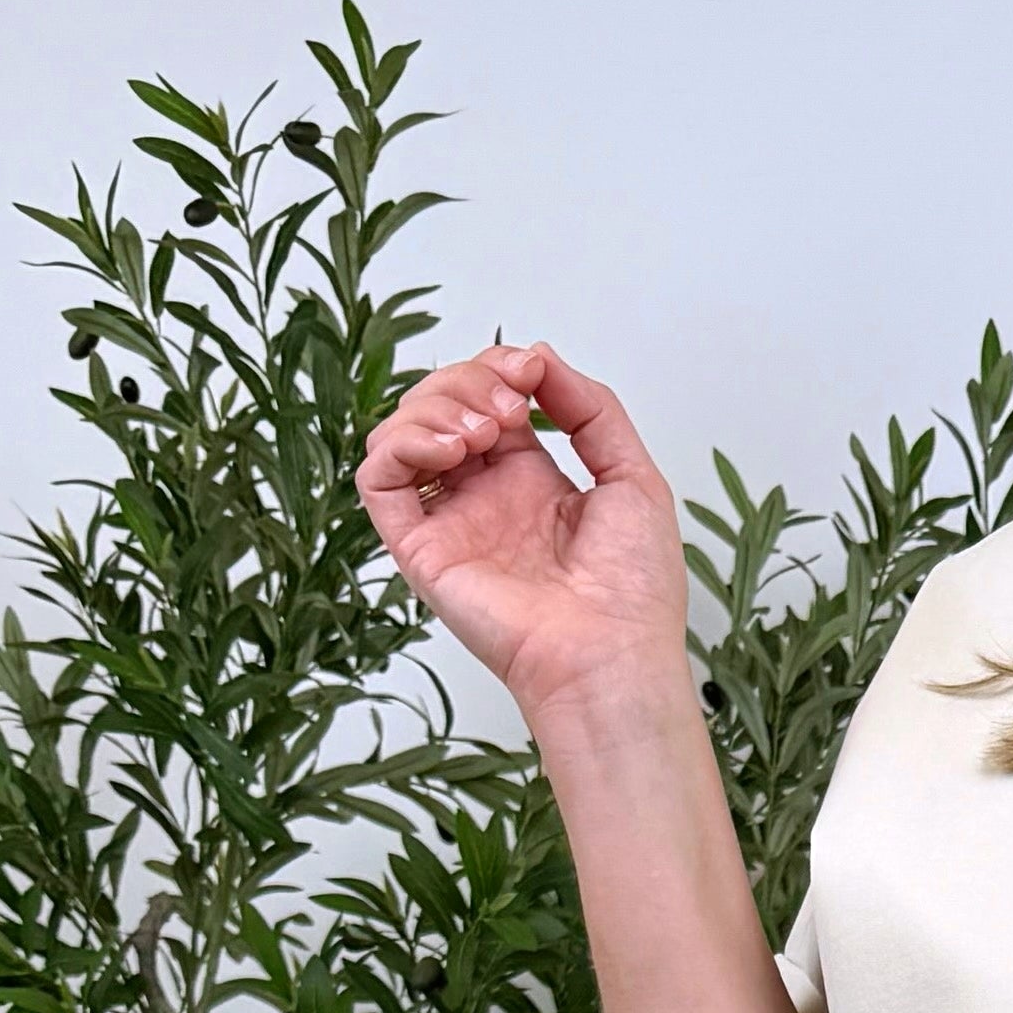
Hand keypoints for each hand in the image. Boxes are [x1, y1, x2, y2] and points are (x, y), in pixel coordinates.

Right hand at [356, 338, 690, 738]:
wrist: (612, 655)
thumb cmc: (634, 590)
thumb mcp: (633, 477)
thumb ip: (592, 410)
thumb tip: (540, 357)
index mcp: (532, 481)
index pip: (489, 400)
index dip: (500, 369)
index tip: (529, 372)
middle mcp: (485, 498)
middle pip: (442, 405)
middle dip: (469, 380)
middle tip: (510, 408)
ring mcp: (450, 522)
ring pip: (402, 433)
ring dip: (435, 406)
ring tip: (483, 432)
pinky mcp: (420, 550)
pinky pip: (378, 480)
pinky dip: (400, 444)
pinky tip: (451, 450)